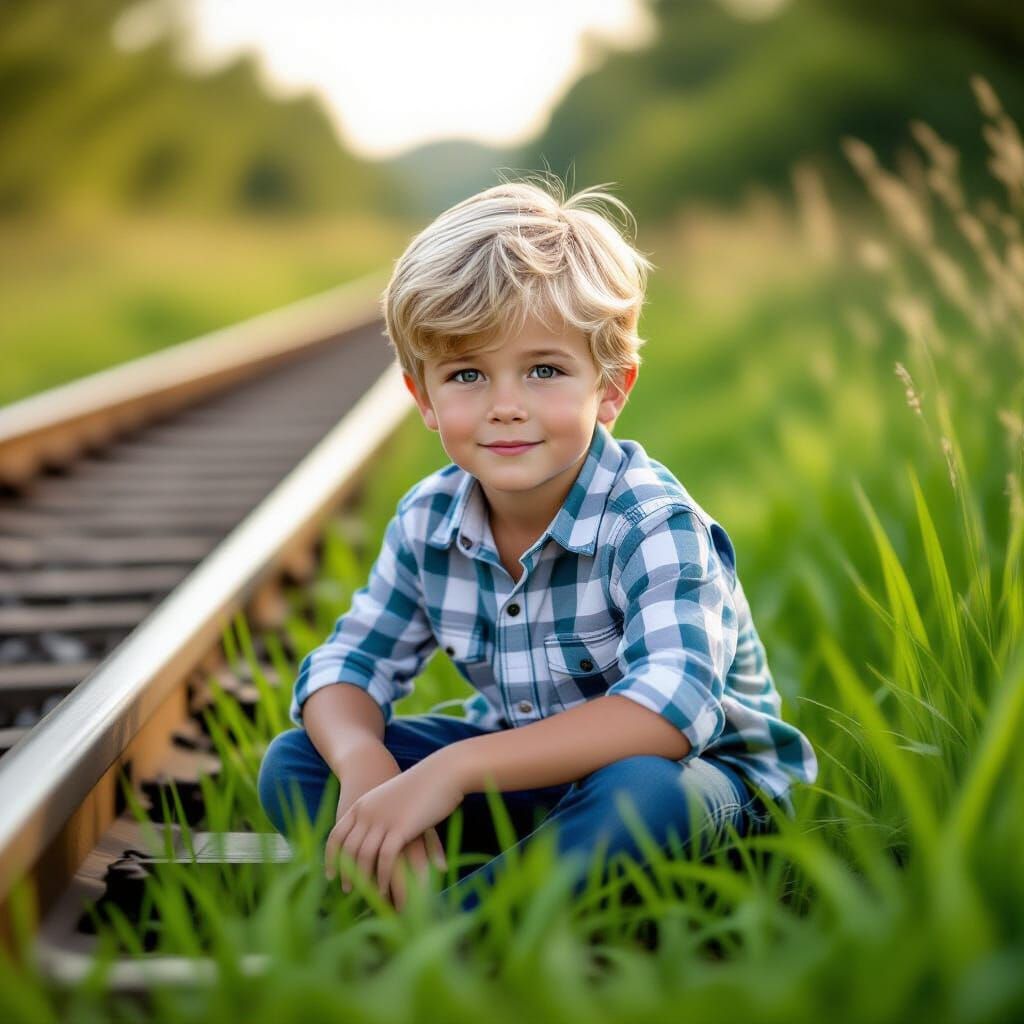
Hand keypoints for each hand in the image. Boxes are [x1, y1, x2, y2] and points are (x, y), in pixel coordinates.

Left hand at [325, 753, 463, 906]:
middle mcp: (367, 813)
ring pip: (364, 856)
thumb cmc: (421, 784)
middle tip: (346, 890)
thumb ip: (379, 812)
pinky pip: (385, 858)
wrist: (443, 771)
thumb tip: (375, 831)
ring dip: (363, 879)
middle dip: (345, 872)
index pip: (336, 835)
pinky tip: (384, 889)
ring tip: (366, 896)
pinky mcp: (401, 828)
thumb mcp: (391, 796)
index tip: (330, 874)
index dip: (331, 857)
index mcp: (362, 805)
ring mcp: (383, 820)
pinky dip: (382, 877)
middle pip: (348, 848)